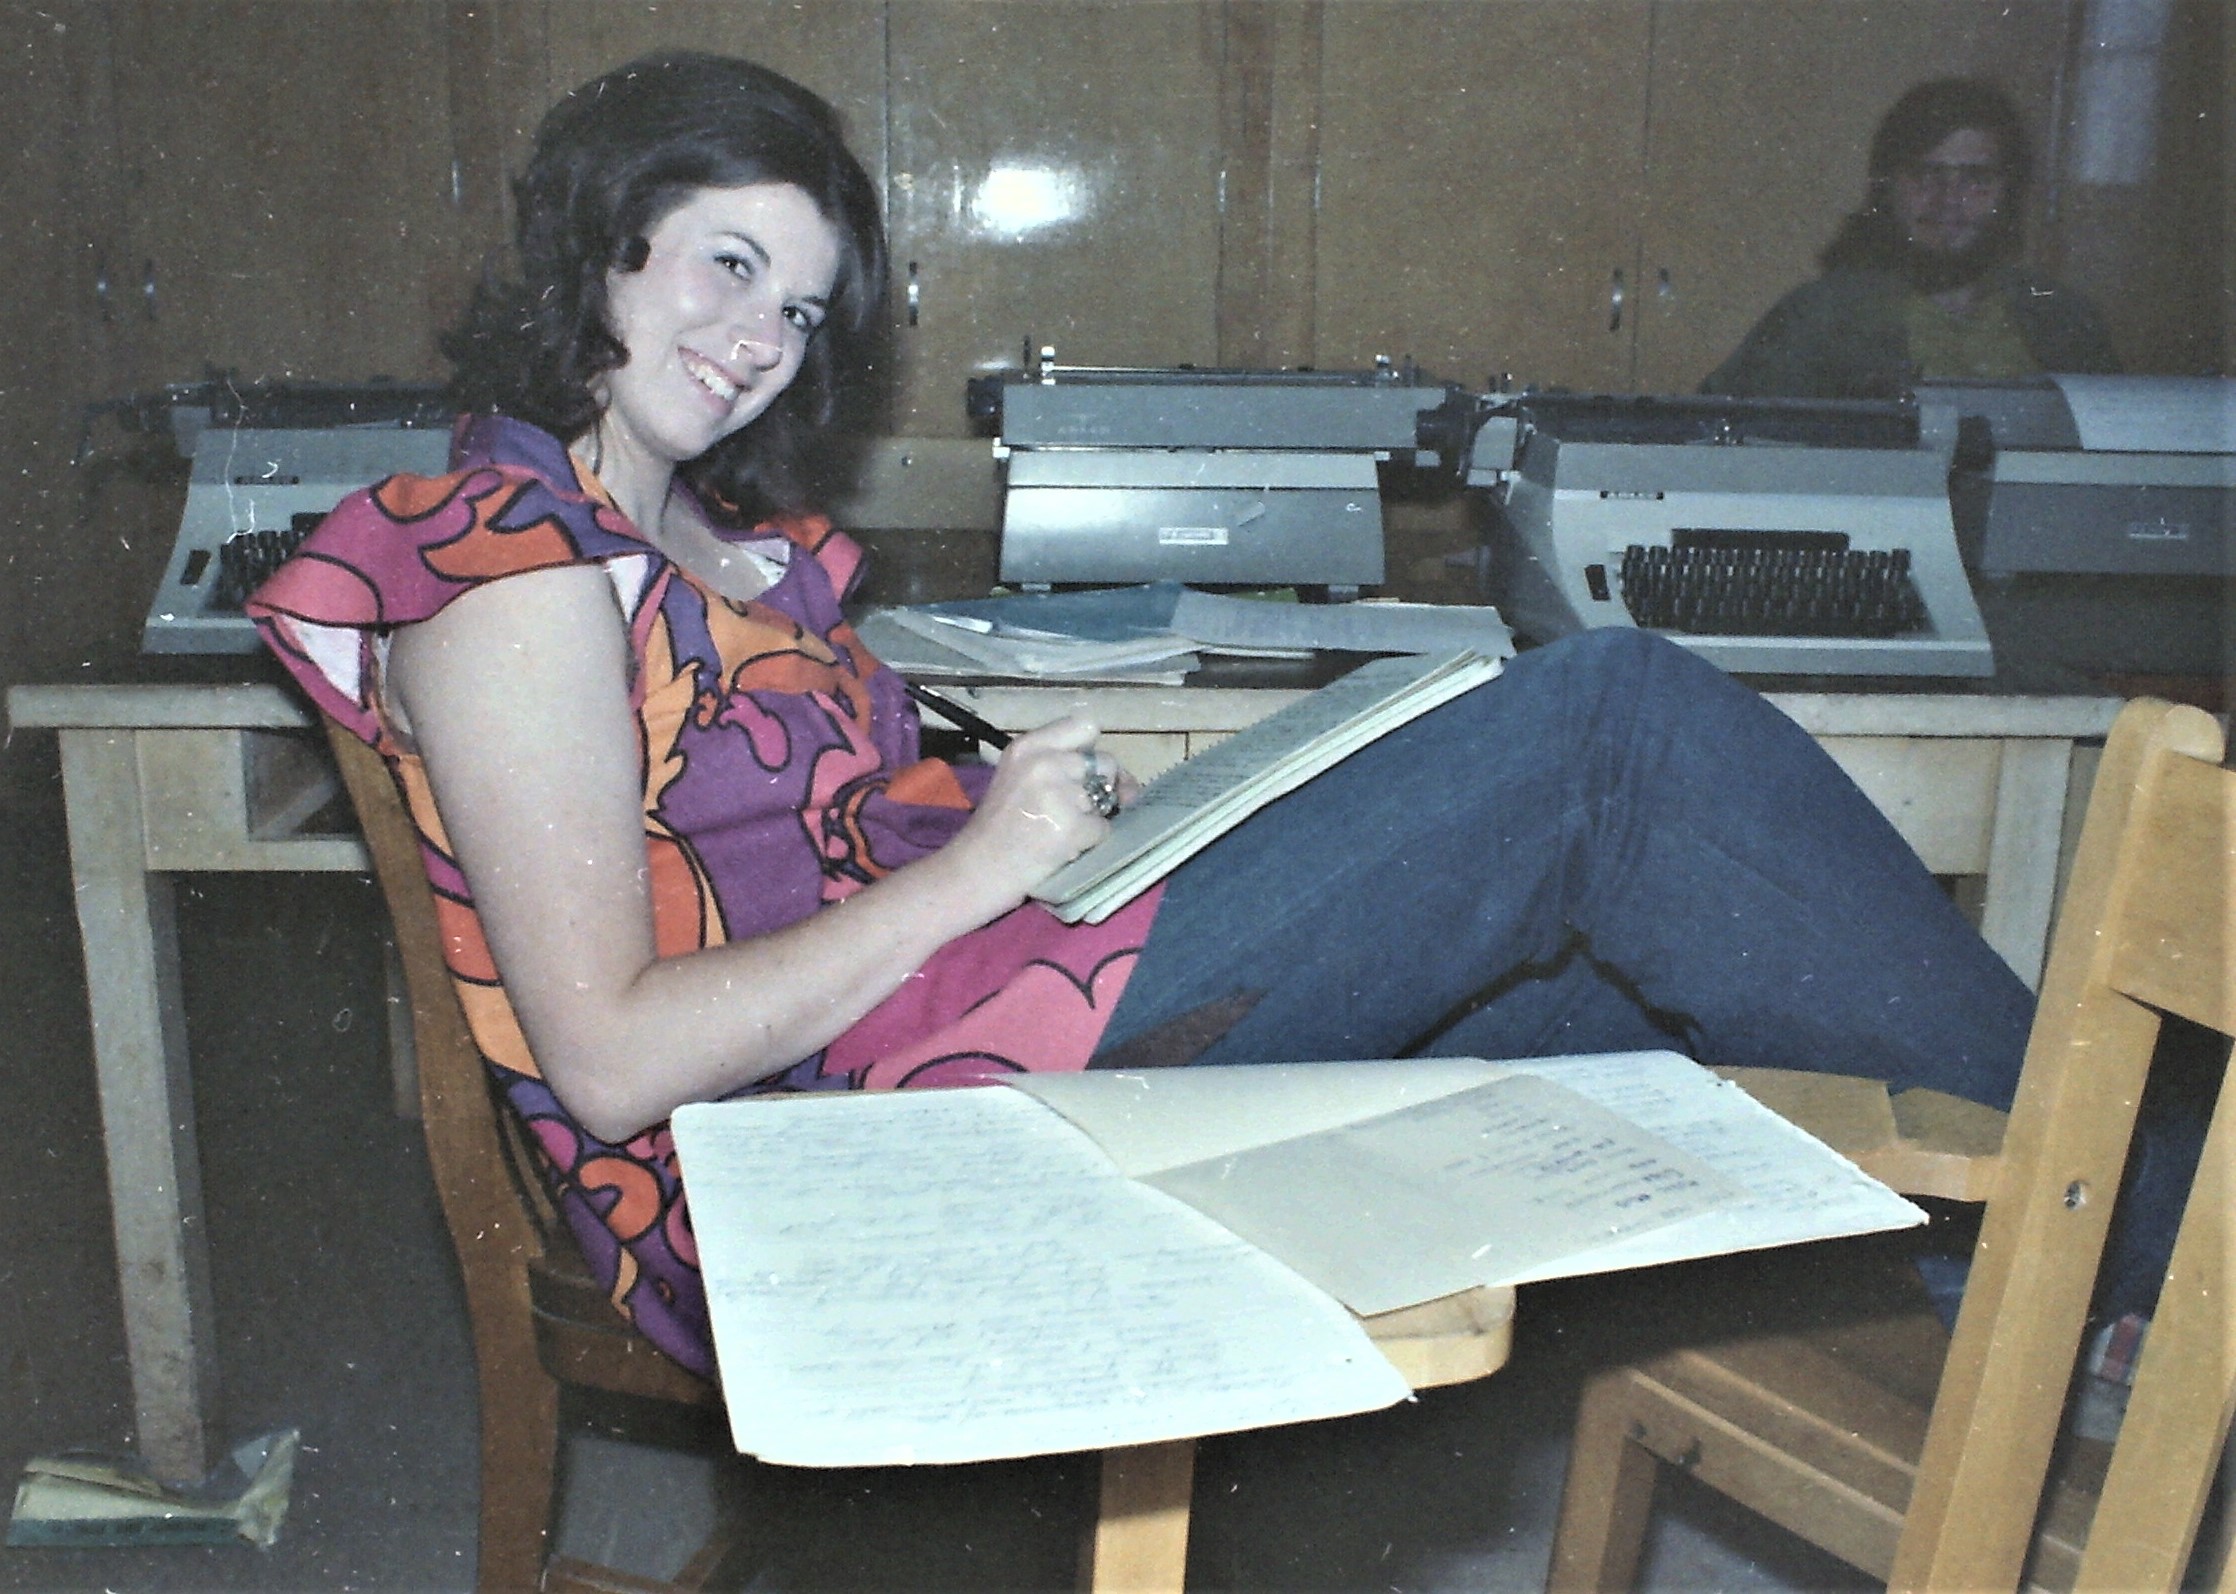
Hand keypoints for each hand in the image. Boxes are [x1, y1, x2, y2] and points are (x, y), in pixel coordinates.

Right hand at [946, 714, 1122, 906]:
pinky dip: (1090, 841)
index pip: (1084, 726)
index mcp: (1028, 746)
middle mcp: (1045, 763)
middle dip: (1100, 786)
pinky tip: (1063, 846)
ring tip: (1060, 829)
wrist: (977, 868)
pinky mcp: (1071, 826)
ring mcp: (1059, 794)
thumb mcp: (1017, 776)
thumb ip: (1058, 764)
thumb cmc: (997, 826)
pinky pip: (1103, 829)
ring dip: (1092, 816)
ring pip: (1107, 798)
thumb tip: (1121, 779)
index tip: (1086, 770)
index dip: (1091, 750)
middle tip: (1076, 807)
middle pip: (1104, 762)